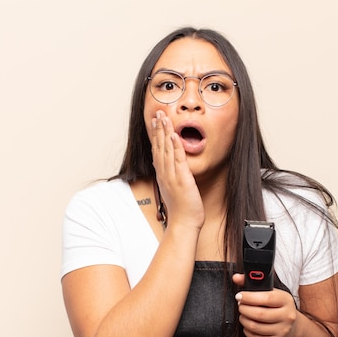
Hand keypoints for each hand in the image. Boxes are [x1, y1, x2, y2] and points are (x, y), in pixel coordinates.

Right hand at [150, 110, 204, 229]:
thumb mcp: (172, 189)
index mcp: (162, 174)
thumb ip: (169, 176)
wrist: (183, 223)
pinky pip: (178, 160)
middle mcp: (165, 173)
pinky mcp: (182, 179)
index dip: (155, 135)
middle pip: (159, 147)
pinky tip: (174, 135)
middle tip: (157, 113)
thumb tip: (165, 168)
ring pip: (166, 150)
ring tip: (163, 118)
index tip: (154, 122)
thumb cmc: (181, 209)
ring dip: (165, 133)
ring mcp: (172, 176)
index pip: (157, 150)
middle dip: (158, 128)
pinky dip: (176, 147)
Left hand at [233, 273, 298, 336]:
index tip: (239, 296)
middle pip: (259, 314)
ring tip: (243, 314)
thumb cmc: (278, 307)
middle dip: (244, 309)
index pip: (266, 298)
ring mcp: (283, 330)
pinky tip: (248, 325)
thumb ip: (253, 284)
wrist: (293, 326)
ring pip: (255, 326)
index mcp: (286, 300)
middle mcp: (287, 315)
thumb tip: (236, 277)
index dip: (249, 297)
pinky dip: (247, 331)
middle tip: (240, 305)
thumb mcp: (271, 293)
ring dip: (244, 320)